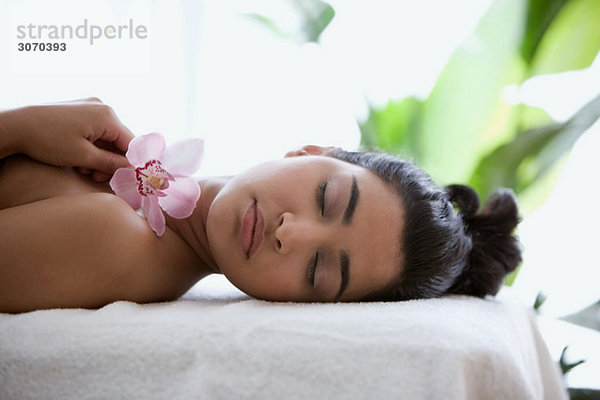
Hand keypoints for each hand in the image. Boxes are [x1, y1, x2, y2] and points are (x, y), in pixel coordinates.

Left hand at [15, 97, 133, 180]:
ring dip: (99, 157)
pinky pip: (94, 131)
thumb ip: (111, 164)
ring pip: (105, 138)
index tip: (123, 179)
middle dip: (110, 161)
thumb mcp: (83, 157)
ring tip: (83, 169)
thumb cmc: (48, 140)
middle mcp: (102, 108)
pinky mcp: (78, 111)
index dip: (128, 163)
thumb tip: (132, 170)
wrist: (15, 125)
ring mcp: (89, 107)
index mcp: (107, 116)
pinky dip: (90, 147)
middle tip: (96, 177)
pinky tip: (79, 159)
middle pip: (117, 140)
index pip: (130, 143)